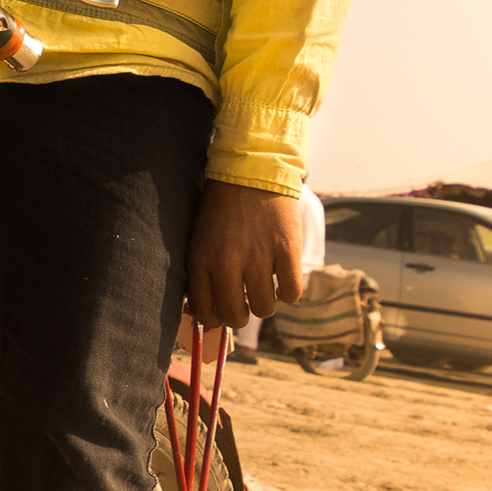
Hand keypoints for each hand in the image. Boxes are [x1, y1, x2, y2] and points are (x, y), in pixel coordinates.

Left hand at [186, 180, 302, 330]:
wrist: (251, 171)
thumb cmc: (221, 207)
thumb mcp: (200, 238)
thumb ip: (202, 272)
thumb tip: (204, 312)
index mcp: (201, 259)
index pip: (205, 310)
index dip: (213, 320)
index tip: (219, 316)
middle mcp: (228, 262)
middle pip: (235, 316)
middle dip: (239, 317)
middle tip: (244, 306)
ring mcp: (259, 257)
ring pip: (265, 308)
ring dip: (265, 304)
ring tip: (263, 289)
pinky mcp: (287, 250)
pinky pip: (292, 292)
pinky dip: (289, 292)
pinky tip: (283, 281)